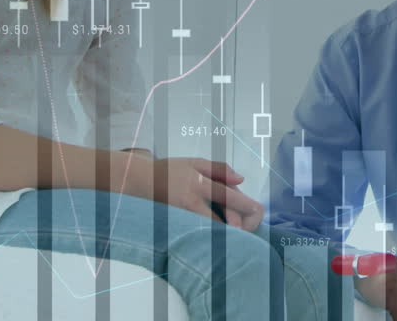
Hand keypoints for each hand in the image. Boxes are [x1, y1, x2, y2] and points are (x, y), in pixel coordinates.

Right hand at [124, 154, 262, 230]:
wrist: (140, 182)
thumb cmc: (171, 170)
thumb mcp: (195, 162)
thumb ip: (219, 169)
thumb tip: (241, 179)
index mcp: (200, 183)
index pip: (227, 196)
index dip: (245, 206)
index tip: (257, 211)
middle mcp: (193, 202)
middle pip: (221, 220)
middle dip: (236, 227)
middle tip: (245, 228)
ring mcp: (184, 215)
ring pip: (210, 230)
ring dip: (224, 232)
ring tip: (234, 233)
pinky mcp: (177, 224)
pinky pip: (199, 232)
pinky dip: (210, 234)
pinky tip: (217, 235)